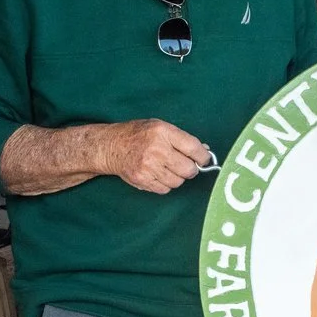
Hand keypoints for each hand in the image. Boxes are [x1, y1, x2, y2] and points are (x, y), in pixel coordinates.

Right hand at [95, 118, 211, 193]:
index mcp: (163, 132)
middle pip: (188, 169)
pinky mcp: (143, 180)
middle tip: (184, 165)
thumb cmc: (138, 135)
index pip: (194, 148)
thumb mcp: (159, 127)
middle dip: (190, 169)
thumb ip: (181, 139)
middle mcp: (157, 149)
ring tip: (167, 168)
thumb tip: (204, 151)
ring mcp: (149, 166)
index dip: (203, 157)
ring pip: (178, 182)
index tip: (204, 160)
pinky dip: (165, 184)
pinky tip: (157, 174)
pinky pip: (165, 189)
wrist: (112, 146)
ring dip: (177, 177)